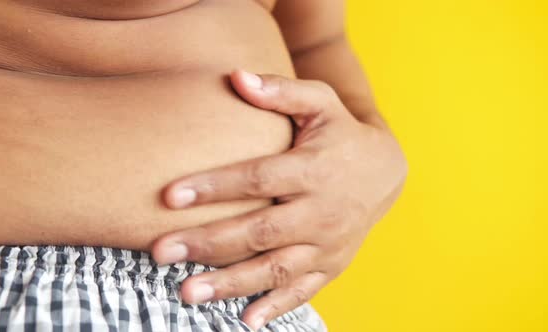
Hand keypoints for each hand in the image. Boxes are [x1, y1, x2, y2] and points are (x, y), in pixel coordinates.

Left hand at [152, 70, 406, 329]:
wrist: (386, 172)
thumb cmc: (341, 134)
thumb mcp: (321, 103)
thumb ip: (282, 92)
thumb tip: (236, 77)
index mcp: (314, 169)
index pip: (258, 179)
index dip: (215, 186)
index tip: (169, 196)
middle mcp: (322, 211)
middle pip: (259, 231)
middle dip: (208, 243)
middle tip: (161, 252)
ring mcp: (328, 244)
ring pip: (275, 269)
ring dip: (230, 284)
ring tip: (186, 294)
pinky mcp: (332, 265)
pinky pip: (303, 291)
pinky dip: (275, 307)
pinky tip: (244, 320)